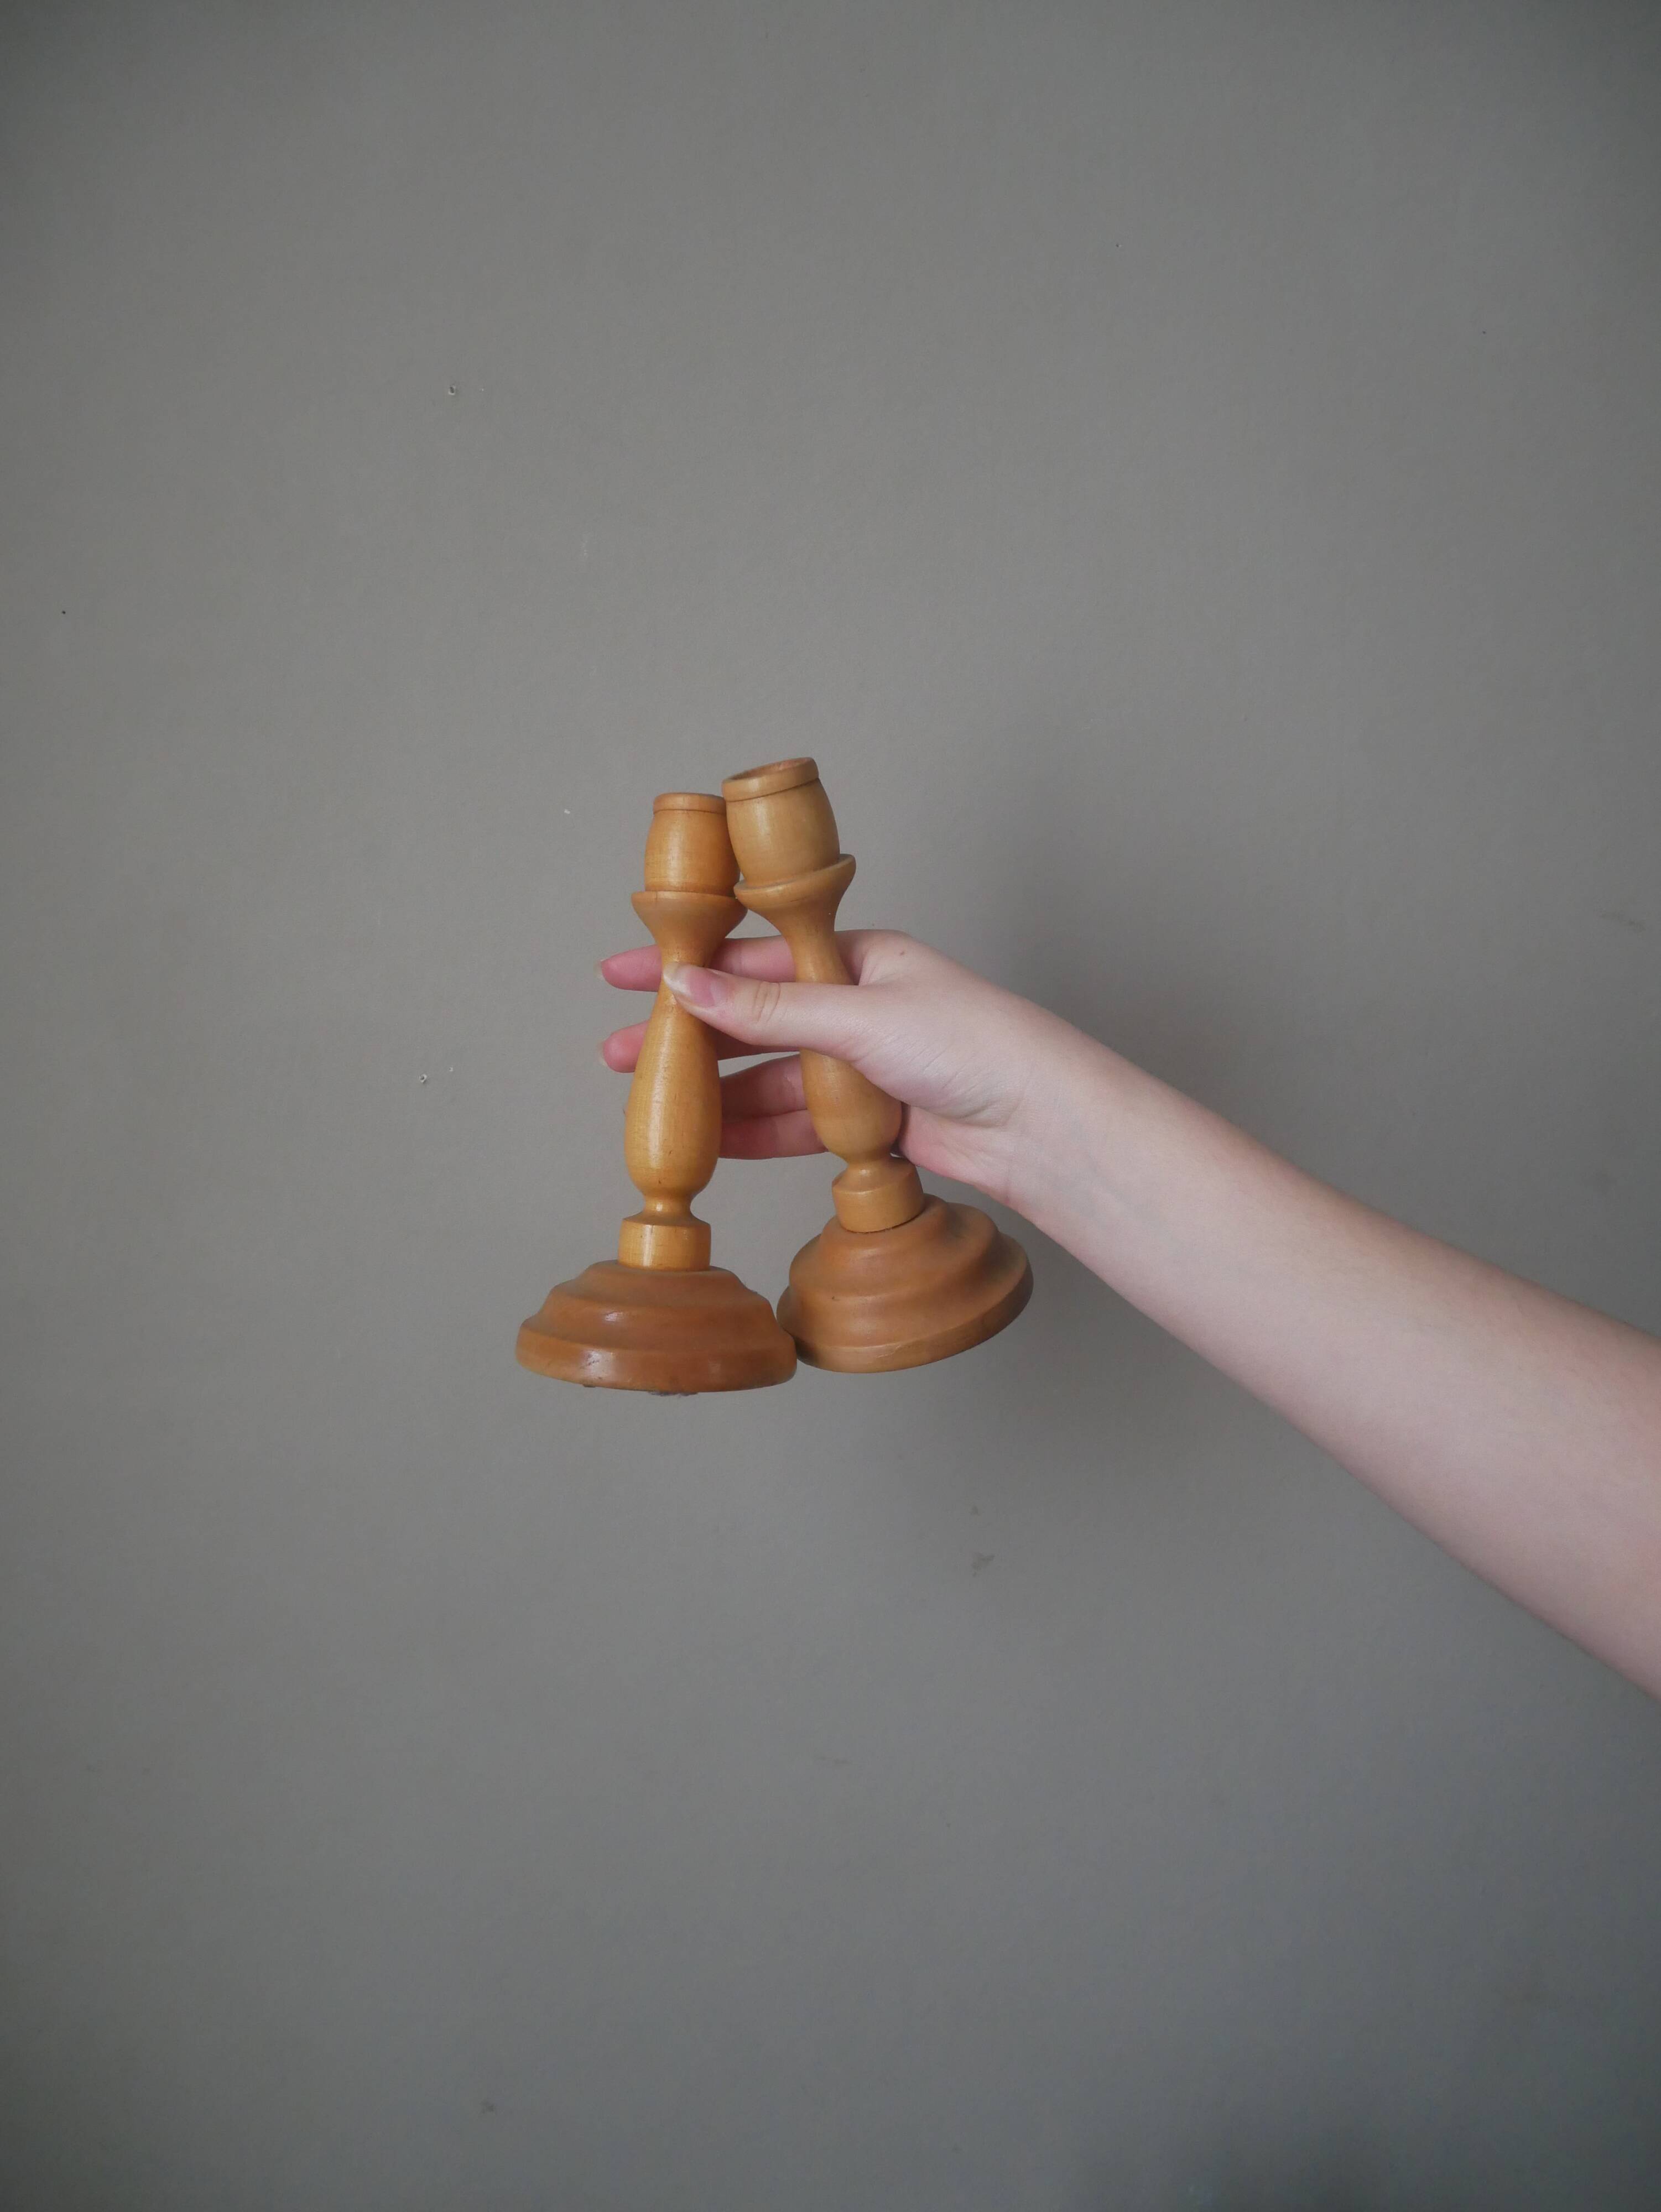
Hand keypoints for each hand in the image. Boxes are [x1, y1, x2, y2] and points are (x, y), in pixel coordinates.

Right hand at [599, 930, 1091, 1214]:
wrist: (1038, 1123)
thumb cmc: (972, 1044)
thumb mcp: (859, 1014)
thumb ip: (771, 1009)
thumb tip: (690, 986)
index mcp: (860, 959)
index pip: (757, 955)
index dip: (691, 964)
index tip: (628, 972)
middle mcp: (858, 1008)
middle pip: (755, 1022)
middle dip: (688, 1037)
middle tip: (618, 1053)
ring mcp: (862, 1068)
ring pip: (771, 1079)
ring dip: (714, 1092)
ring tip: (653, 1105)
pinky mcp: (870, 1122)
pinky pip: (797, 1125)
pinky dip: (754, 1133)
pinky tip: (709, 1141)